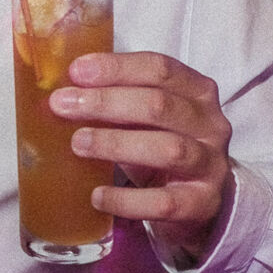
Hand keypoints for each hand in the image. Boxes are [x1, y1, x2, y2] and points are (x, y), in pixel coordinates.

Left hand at [49, 51, 234, 261]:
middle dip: (106, 102)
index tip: (76, 72)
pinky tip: (97, 195)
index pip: (160, 68)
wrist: (199, 200)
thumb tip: (61, 95)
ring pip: (167, 149)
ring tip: (78, 143)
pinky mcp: (202, 204)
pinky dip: (127, 200)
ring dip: (116, 144)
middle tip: (63, 105)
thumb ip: (115, 100)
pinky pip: (164, 202)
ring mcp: (211, 165)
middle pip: (159, 105)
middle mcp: (211, 124)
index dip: (116, 68)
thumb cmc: (161, 145)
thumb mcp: (145, 117)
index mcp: (197, 91)